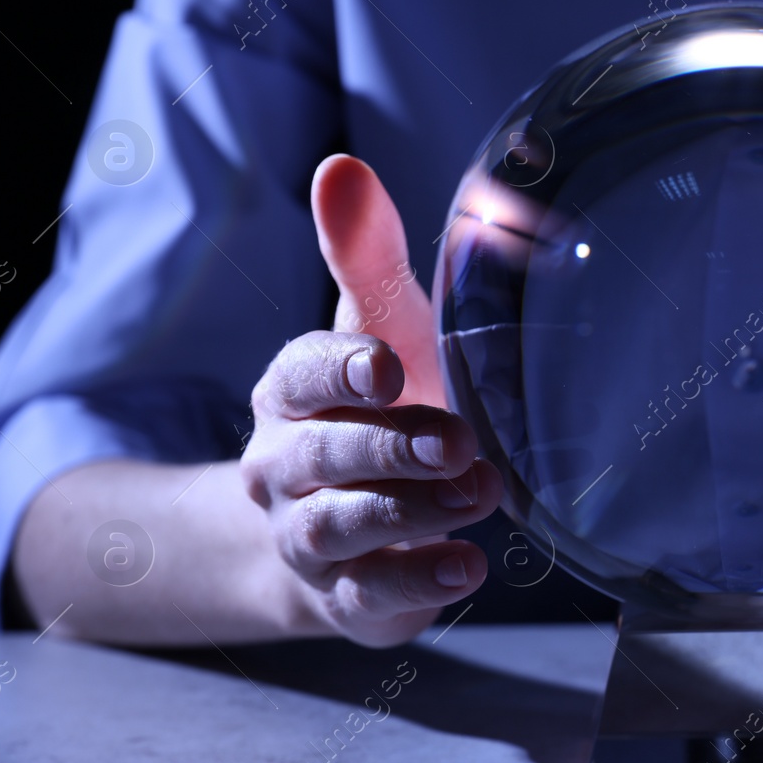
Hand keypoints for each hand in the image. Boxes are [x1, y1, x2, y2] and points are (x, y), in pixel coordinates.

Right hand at [241, 155, 500, 646]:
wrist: (343, 528)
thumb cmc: (375, 406)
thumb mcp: (376, 327)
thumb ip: (363, 255)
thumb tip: (342, 166)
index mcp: (288, 392)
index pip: (297, 374)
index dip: (338, 372)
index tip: (388, 368)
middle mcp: (282, 467)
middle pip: (322, 455)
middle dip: (389, 448)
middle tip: (459, 439)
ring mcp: (308, 538)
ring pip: (340, 528)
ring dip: (410, 511)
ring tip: (479, 492)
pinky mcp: (346, 597)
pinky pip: (369, 596)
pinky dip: (417, 583)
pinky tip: (467, 567)